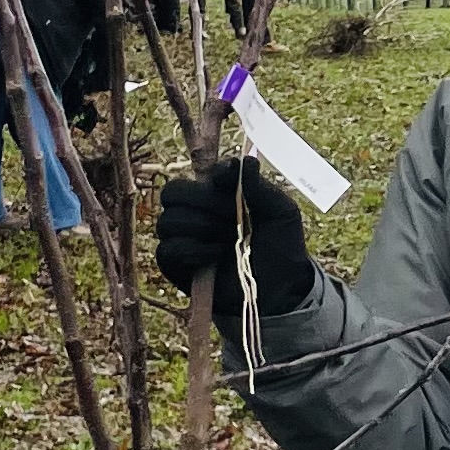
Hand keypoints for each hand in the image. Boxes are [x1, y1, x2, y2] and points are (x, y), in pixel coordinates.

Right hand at [153, 160, 316, 312]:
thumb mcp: (282, 212)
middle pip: (172, 192)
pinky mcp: (175, 265)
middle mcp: (196, 212)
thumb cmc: (281, 246)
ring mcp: (183, 238)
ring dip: (201, 228)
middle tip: (230, 215)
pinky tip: (216, 255)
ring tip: (228, 240)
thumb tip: (245, 161)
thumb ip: (262, 187)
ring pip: (168, 220)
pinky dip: (193, 251)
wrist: (280, 289)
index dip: (213, 175)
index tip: (231, 180)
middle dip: (201, 201)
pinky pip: (168, 250)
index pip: (200, 173)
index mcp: (218, 194)